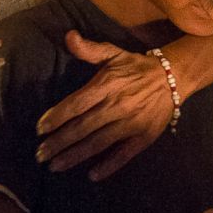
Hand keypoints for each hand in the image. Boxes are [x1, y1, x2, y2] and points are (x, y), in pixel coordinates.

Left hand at [34, 31, 171, 180]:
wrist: (173, 77)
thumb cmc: (136, 66)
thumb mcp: (113, 53)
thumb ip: (89, 49)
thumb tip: (68, 36)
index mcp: (107, 85)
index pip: (76, 104)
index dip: (56, 116)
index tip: (39, 129)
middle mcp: (117, 106)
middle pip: (82, 127)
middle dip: (59, 142)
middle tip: (40, 154)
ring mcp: (131, 123)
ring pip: (98, 143)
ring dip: (75, 156)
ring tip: (55, 166)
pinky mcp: (144, 137)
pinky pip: (124, 154)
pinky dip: (109, 166)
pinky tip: (92, 176)